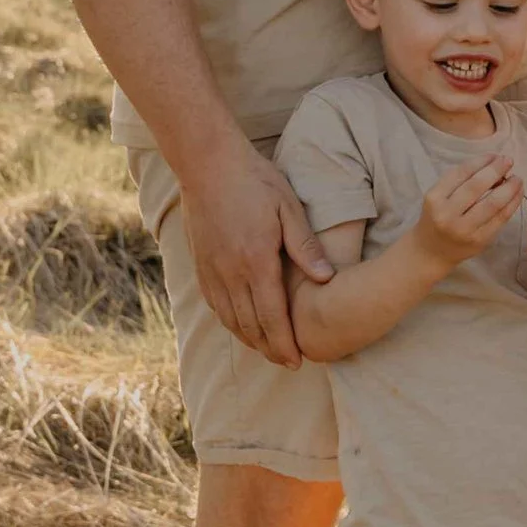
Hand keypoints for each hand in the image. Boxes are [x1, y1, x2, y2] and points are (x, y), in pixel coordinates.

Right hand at [183, 143, 332, 367]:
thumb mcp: (288, 208)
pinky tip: (240, 326)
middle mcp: (231, 272)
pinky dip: (229, 322)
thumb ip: (305, 247)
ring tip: (268, 351)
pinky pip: (215, 304)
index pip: (273, 316)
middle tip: (288, 363)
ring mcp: (212, 270)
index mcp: (257, 261)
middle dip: (270, 349)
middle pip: (251, 325)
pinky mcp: (200, 265)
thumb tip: (327, 280)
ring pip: (230, 319)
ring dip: (250, 340)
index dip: (285, 343)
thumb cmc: (254, 181)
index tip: (298, 361)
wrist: (207, 163)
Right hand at [417, 145, 523, 269]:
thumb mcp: (439, 196)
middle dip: (496, 170)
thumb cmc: (437, 217)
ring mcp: (464, 230)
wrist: (431, 252)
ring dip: (509, 188)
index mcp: (434, 198)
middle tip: (509, 161)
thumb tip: (493, 164)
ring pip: (493, 204)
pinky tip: (517, 195)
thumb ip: (461, 181)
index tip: (495, 155)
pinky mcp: (479, 241)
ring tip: (517, 179)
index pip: (461, 173)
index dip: (481, 161)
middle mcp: (447, 214)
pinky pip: (500, 219)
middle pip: (477, 186)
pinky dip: (512, 204)